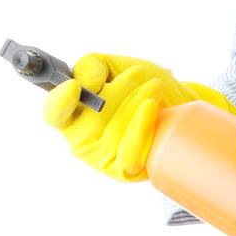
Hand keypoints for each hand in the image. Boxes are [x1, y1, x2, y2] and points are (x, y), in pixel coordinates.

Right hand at [42, 52, 197, 181]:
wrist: (180, 106)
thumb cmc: (143, 87)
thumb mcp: (115, 65)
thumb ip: (91, 66)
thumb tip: (85, 83)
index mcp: (71, 114)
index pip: (55, 113)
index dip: (60, 101)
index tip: (74, 86)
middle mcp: (81, 138)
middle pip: (92, 115)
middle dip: (119, 89)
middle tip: (138, 74)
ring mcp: (101, 157)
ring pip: (113, 129)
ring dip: (137, 100)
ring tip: (154, 86)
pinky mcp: (124, 169)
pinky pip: (128, 153)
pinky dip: (140, 127)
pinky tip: (152, 107)